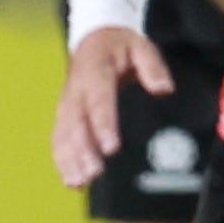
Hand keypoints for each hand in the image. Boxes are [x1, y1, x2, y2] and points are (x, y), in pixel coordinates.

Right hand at [52, 25, 172, 188]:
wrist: (93, 38)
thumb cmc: (120, 46)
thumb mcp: (141, 47)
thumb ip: (153, 67)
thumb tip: (164, 89)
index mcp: (95, 72)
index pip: (99, 101)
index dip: (103, 125)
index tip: (111, 148)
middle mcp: (76, 90)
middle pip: (76, 124)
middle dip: (83, 151)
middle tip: (93, 174)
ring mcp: (67, 103)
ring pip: (64, 135)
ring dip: (69, 160)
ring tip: (78, 184)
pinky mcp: (64, 114)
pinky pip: (59, 138)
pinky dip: (62, 160)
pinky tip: (71, 181)